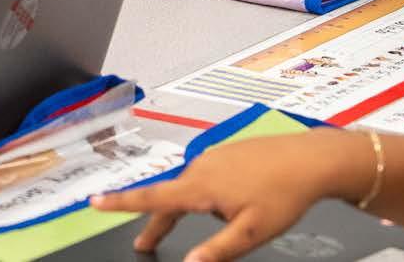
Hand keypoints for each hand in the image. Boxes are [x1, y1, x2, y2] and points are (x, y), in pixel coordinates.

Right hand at [92, 129, 364, 260]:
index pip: (153, 198)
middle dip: (157, 222)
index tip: (93, 202)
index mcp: (200, 188)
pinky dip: (208, 194)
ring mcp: (212, 157)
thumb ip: (217, 250)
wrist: (309, 159)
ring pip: (191, 189)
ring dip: (189, 208)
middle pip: (169, 198)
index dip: (121, 202)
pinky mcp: (225, 153)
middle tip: (145, 245)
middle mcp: (199, 167)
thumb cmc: (282, 197)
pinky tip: (236, 200)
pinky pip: (207, 177)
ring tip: (228, 220)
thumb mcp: (251, 232)